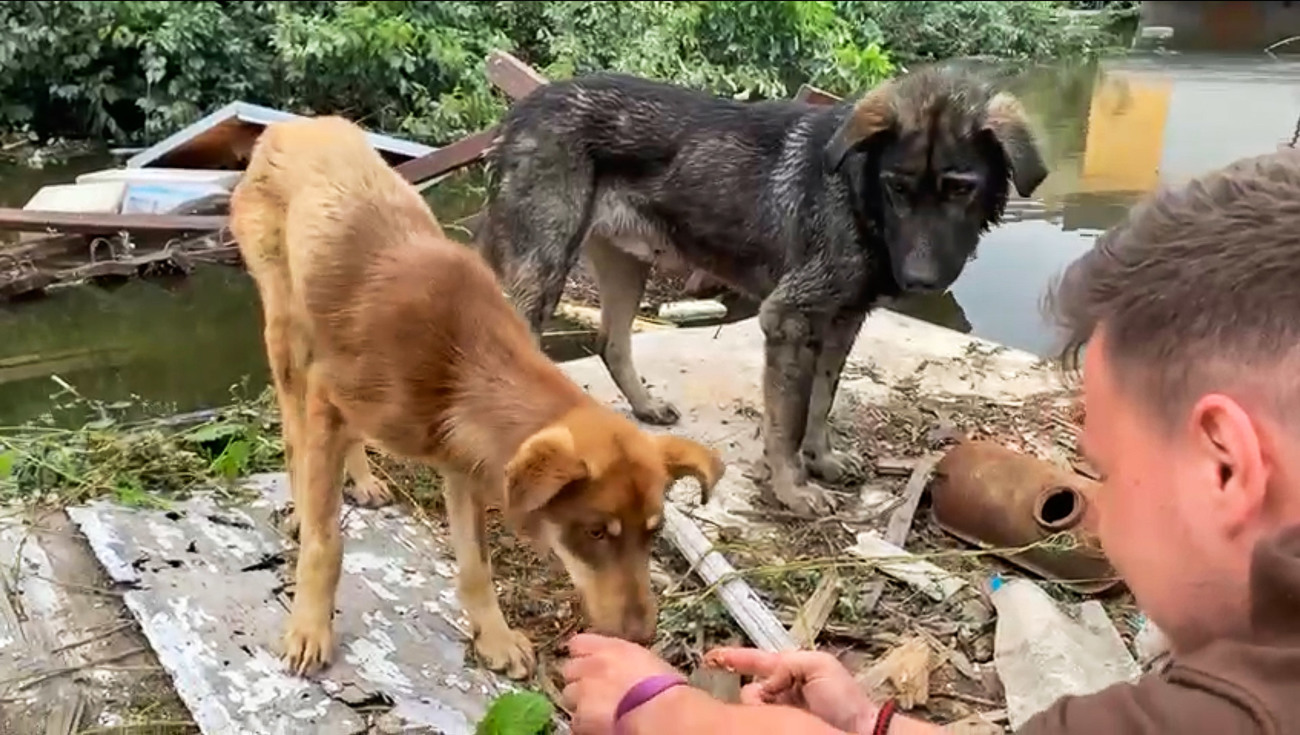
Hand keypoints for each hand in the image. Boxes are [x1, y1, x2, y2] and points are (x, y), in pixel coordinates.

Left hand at [561, 633, 683, 734]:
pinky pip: (575, 721)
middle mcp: (591, 666)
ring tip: (598, 711)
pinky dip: (584, 725)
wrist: (660, 712)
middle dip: (579, 680)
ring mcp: (583, 692)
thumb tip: (627, 668)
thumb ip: (627, 660)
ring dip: (580, 702)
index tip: (590, 663)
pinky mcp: (580, 718)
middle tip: (595, 691)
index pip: (578, 644)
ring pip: (569, 696)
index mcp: (610, 648)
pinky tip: (600, 726)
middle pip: (569, 670)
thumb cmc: (665, 687)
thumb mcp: (649, 662)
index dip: (583, 655)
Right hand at [703, 647, 876, 732]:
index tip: (709, 658)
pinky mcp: (778, 727)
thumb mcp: (819, 665)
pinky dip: (759, 719)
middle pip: (750, 690)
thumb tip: (766, 683)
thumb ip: (787, 664)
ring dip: (759, 709)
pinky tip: (770, 720)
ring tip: (785, 713)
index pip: (755, 661)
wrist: (860, 733)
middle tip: (770, 700)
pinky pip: (759, 722)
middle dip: (751, 693)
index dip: (732, 658)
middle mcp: (780, 693)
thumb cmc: (843, 698)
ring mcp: (779, 715)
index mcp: (790, 671)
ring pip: (752, 707)